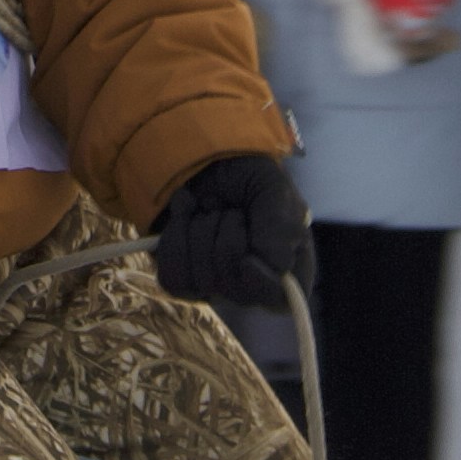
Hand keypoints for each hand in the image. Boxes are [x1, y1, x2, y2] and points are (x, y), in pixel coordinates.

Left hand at [151, 152, 309, 310]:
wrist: (204, 159)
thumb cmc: (247, 176)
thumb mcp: (273, 189)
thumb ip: (281, 227)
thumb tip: (271, 267)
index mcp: (288, 268)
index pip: (277, 299)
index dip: (260, 283)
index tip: (249, 257)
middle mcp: (253, 285)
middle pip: (234, 288)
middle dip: (227, 236)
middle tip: (231, 209)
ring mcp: (216, 285)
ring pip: (201, 281)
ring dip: (201, 232)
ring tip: (209, 209)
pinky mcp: (183, 279)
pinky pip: (173, 278)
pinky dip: (175, 238)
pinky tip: (186, 215)